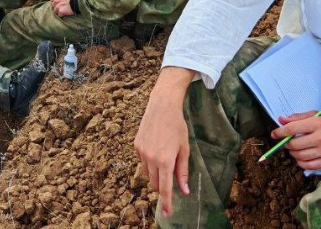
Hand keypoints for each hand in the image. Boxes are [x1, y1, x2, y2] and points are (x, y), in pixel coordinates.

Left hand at [49, 0, 75, 16]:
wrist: (78, 0)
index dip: (54, 1)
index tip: (57, 3)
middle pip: (53, 5)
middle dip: (56, 7)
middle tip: (61, 8)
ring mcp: (58, 6)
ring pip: (55, 11)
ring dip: (59, 11)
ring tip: (64, 11)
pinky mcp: (61, 11)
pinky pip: (59, 14)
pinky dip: (62, 15)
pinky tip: (65, 14)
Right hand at [135, 68, 194, 217]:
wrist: (162, 106)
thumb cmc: (177, 126)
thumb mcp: (184, 149)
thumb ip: (182, 171)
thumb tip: (184, 190)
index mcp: (164, 161)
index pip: (165, 189)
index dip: (166, 202)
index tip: (166, 213)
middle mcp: (151, 159)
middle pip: (155, 183)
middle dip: (163, 185)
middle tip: (171, 175)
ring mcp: (141, 152)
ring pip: (148, 173)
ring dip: (156, 173)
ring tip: (165, 157)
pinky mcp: (136, 146)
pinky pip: (143, 161)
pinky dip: (150, 161)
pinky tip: (157, 148)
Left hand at [272, 112, 320, 170]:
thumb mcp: (319, 115)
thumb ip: (299, 117)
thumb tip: (281, 120)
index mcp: (318, 123)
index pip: (293, 128)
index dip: (280, 132)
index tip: (274, 134)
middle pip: (294, 145)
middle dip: (286, 144)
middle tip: (287, 142)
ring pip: (300, 156)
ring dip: (293, 153)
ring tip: (296, 149)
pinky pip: (309, 166)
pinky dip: (301, 163)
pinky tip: (303, 157)